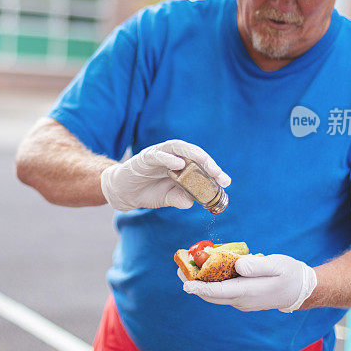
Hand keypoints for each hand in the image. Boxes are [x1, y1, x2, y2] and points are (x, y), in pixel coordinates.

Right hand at [100, 140, 229, 210]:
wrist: (125, 193)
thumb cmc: (149, 191)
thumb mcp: (169, 198)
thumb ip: (181, 199)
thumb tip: (192, 202)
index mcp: (181, 164)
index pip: (201, 164)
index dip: (214, 171)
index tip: (225, 182)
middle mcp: (173, 156)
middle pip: (194, 153)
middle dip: (208, 162)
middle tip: (218, 174)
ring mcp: (159, 155)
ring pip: (179, 148)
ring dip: (193, 155)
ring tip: (205, 164)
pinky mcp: (145, 158)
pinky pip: (158, 155)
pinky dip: (169, 158)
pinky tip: (179, 164)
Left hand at [181, 254, 316, 312]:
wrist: (302, 290)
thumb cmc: (290, 274)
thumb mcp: (277, 265)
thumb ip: (257, 265)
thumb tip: (237, 265)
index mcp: (249, 292)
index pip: (219, 291)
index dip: (201, 287)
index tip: (185, 284)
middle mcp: (242, 300)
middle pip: (212, 294)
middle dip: (194, 283)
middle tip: (179, 269)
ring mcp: (242, 300)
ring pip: (216, 293)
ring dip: (200, 282)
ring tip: (187, 267)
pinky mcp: (243, 296)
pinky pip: (223, 290)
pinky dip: (211, 282)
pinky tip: (206, 269)